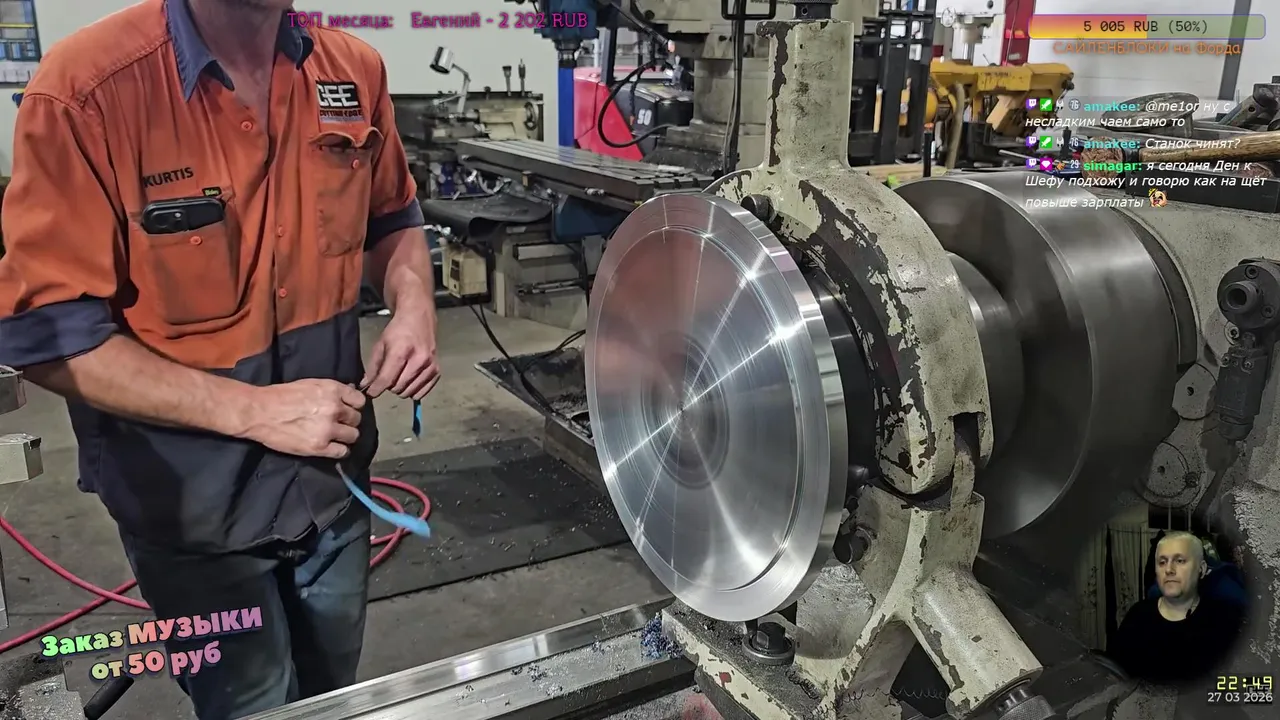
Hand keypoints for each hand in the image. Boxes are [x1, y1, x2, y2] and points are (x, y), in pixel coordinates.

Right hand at [243, 379, 365, 458]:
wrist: (259, 412)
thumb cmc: (281, 396)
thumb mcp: (310, 384)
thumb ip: (331, 391)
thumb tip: (348, 396)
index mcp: (332, 390)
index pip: (359, 401)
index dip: (354, 406)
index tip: (347, 410)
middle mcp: (334, 408)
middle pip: (356, 419)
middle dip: (348, 422)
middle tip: (338, 424)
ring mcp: (328, 429)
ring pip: (353, 436)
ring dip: (346, 437)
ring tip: (334, 437)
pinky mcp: (319, 446)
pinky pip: (342, 451)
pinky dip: (340, 450)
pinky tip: (331, 447)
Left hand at [361, 310, 440, 399]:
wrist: (419, 319)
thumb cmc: (398, 330)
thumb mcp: (381, 345)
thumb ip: (373, 367)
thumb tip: (365, 386)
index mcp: (401, 351)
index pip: (386, 379)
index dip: (376, 389)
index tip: (371, 393)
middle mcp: (418, 359)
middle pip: (398, 387)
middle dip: (389, 386)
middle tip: (388, 376)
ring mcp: (429, 366)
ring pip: (409, 392)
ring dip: (401, 388)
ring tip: (399, 377)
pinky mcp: (436, 371)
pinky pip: (422, 392)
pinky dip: (413, 390)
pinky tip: (410, 381)